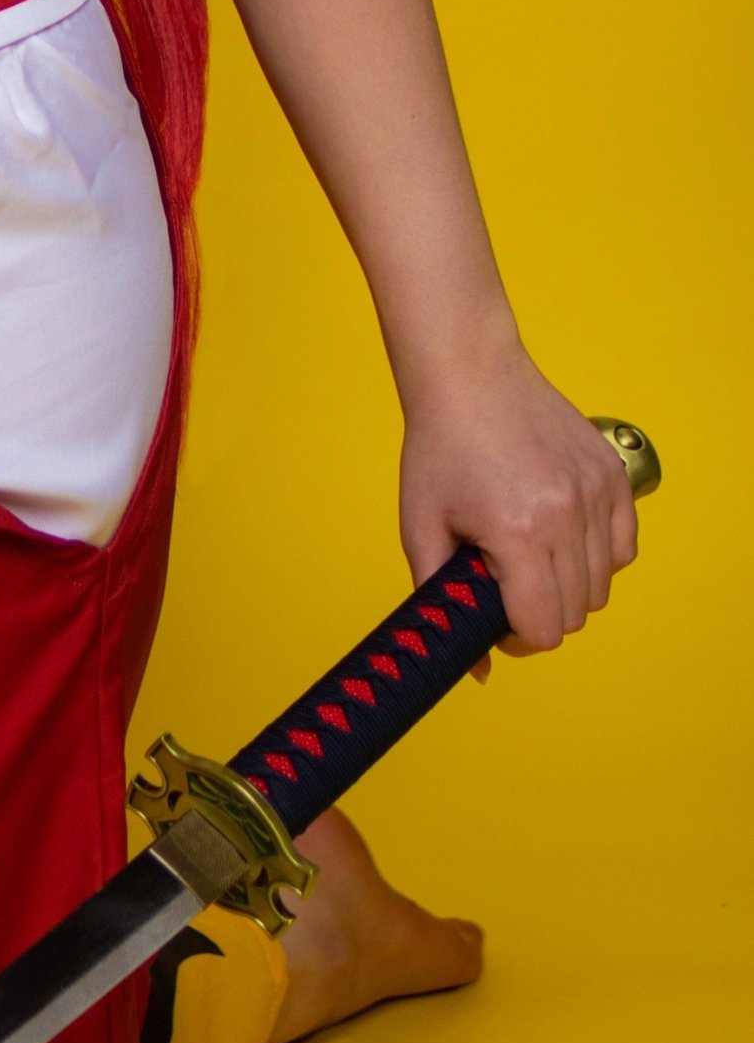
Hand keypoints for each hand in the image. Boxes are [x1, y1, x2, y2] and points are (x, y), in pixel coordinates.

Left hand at [397, 344, 638, 665]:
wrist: (470, 374)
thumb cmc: (439, 447)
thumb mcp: (421, 527)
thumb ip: (440, 600)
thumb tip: (476, 668)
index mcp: (517, 533)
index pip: (543, 628)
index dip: (516, 637)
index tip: (493, 615)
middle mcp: (566, 515)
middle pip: (575, 614)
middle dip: (539, 613)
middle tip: (506, 583)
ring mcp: (596, 493)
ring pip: (602, 586)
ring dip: (568, 586)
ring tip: (529, 553)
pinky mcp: (613, 477)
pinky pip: (623, 548)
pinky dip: (598, 557)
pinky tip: (561, 537)